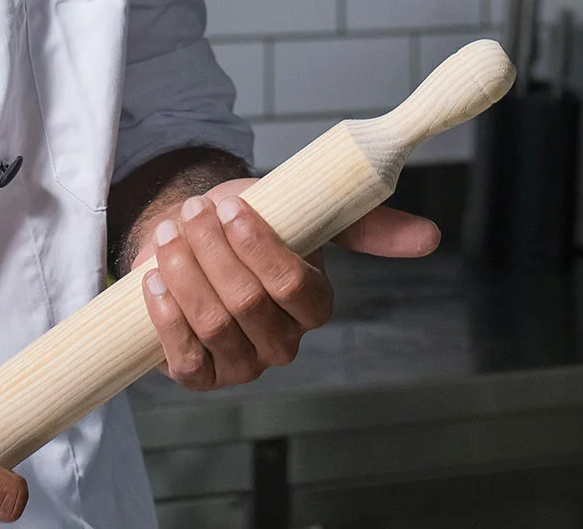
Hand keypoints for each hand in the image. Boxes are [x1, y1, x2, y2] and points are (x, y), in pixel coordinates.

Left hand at [129, 178, 439, 392]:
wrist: (190, 235)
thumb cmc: (245, 223)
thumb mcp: (300, 212)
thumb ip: (363, 224)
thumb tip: (429, 235)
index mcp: (313, 305)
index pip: (295, 288)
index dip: (258, 247)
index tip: (229, 208)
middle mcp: (282, 342)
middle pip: (247, 304)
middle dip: (211, 252)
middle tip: (191, 213)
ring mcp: (241, 364)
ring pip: (214, 326)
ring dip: (184, 274)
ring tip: (169, 234)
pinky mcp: (200, 375)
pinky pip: (185, 360)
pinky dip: (166, 317)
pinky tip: (153, 281)